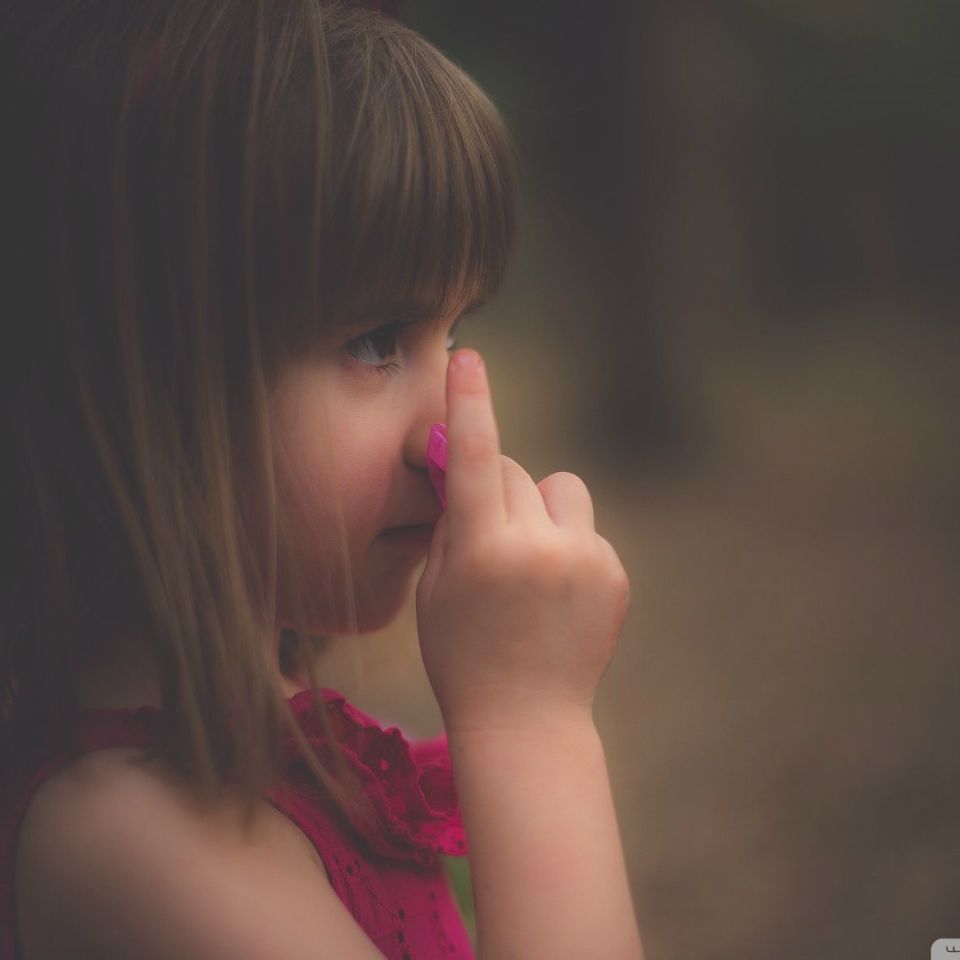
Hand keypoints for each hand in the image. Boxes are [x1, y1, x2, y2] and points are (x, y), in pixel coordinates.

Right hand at [415, 349, 631, 735]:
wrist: (527, 720)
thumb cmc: (462, 654)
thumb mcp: (435, 589)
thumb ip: (450, 524)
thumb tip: (462, 466)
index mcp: (482, 552)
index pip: (475, 458)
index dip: (469, 402)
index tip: (467, 356)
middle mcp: (538, 548)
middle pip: (513, 469)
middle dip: (495, 488)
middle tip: (488, 535)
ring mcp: (584, 560)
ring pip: (559, 489)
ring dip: (540, 509)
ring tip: (533, 563)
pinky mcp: (615, 574)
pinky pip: (584, 528)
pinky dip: (568, 545)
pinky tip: (559, 594)